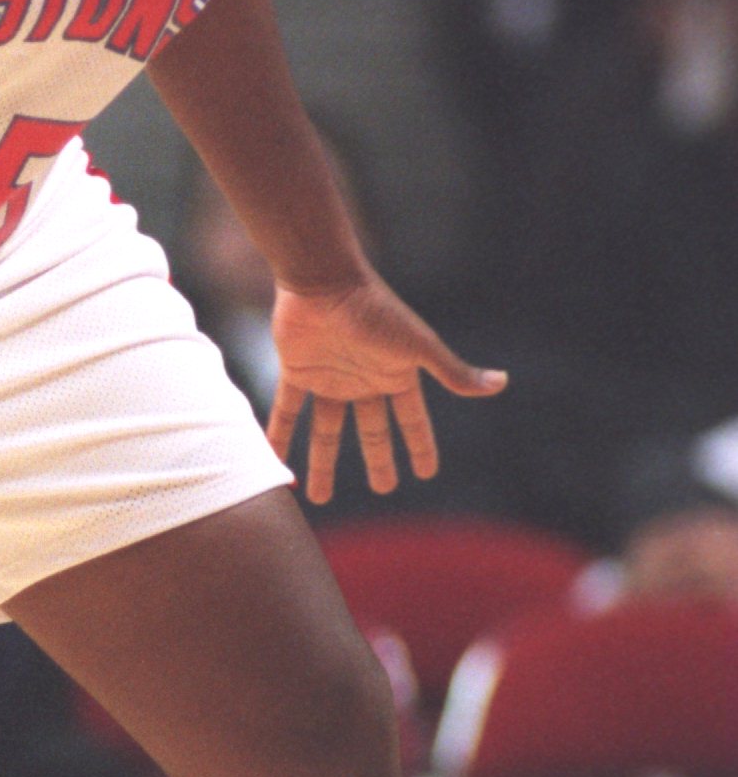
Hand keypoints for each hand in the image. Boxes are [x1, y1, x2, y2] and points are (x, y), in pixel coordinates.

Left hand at [266, 273, 505, 502]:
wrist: (323, 279)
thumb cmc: (374, 309)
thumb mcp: (417, 345)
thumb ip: (452, 371)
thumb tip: (502, 383)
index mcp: (394, 374)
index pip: (412, 419)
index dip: (420, 445)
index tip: (427, 473)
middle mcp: (363, 379)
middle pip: (372, 430)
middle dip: (377, 459)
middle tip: (384, 489)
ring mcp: (329, 376)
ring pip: (326, 430)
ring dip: (322, 462)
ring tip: (318, 497)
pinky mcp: (297, 370)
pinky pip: (286, 409)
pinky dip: (279, 435)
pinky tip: (274, 461)